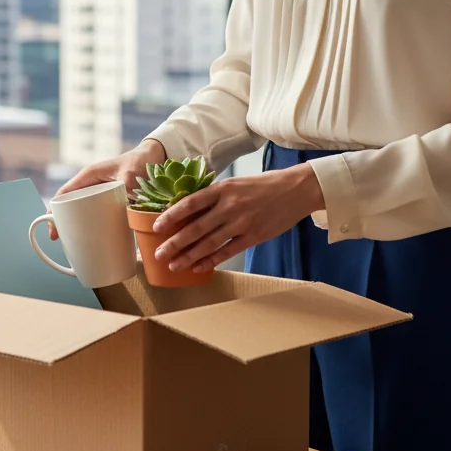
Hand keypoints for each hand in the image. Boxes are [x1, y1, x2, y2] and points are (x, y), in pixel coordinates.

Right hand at [47, 139, 165, 239]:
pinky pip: (94, 213)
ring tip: (77, 245)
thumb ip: (127, 188)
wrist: (154, 157)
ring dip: (77, 226)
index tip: (53, 231)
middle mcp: (91, 184)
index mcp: (89, 175)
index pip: (64, 194)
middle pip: (70, 205)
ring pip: (81, 211)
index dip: (55, 212)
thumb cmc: (140, 161)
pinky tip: (94, 239)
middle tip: (63, 242)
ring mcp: (99, 192)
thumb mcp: (132, 174)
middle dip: (63, 223)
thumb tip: (126, 207)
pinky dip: (91, 225)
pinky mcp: (108, 199)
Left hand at [151, 163, 324, 273]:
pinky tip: (198, 268)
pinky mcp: (253, 236)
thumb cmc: (263, 185)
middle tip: (158, 254)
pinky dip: (211, 261)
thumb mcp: (235, 183)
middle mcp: (229, 206)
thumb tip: (189, 208)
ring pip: (208, 243)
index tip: (156, 226)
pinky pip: (227, 251)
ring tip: (173, 265)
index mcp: (222, 189)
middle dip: (174, 243)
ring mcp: (241, 222)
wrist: (295, 190)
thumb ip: (215, 195)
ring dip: (188, 256)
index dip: (171, 215)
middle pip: (195, 227)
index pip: (190, 202)